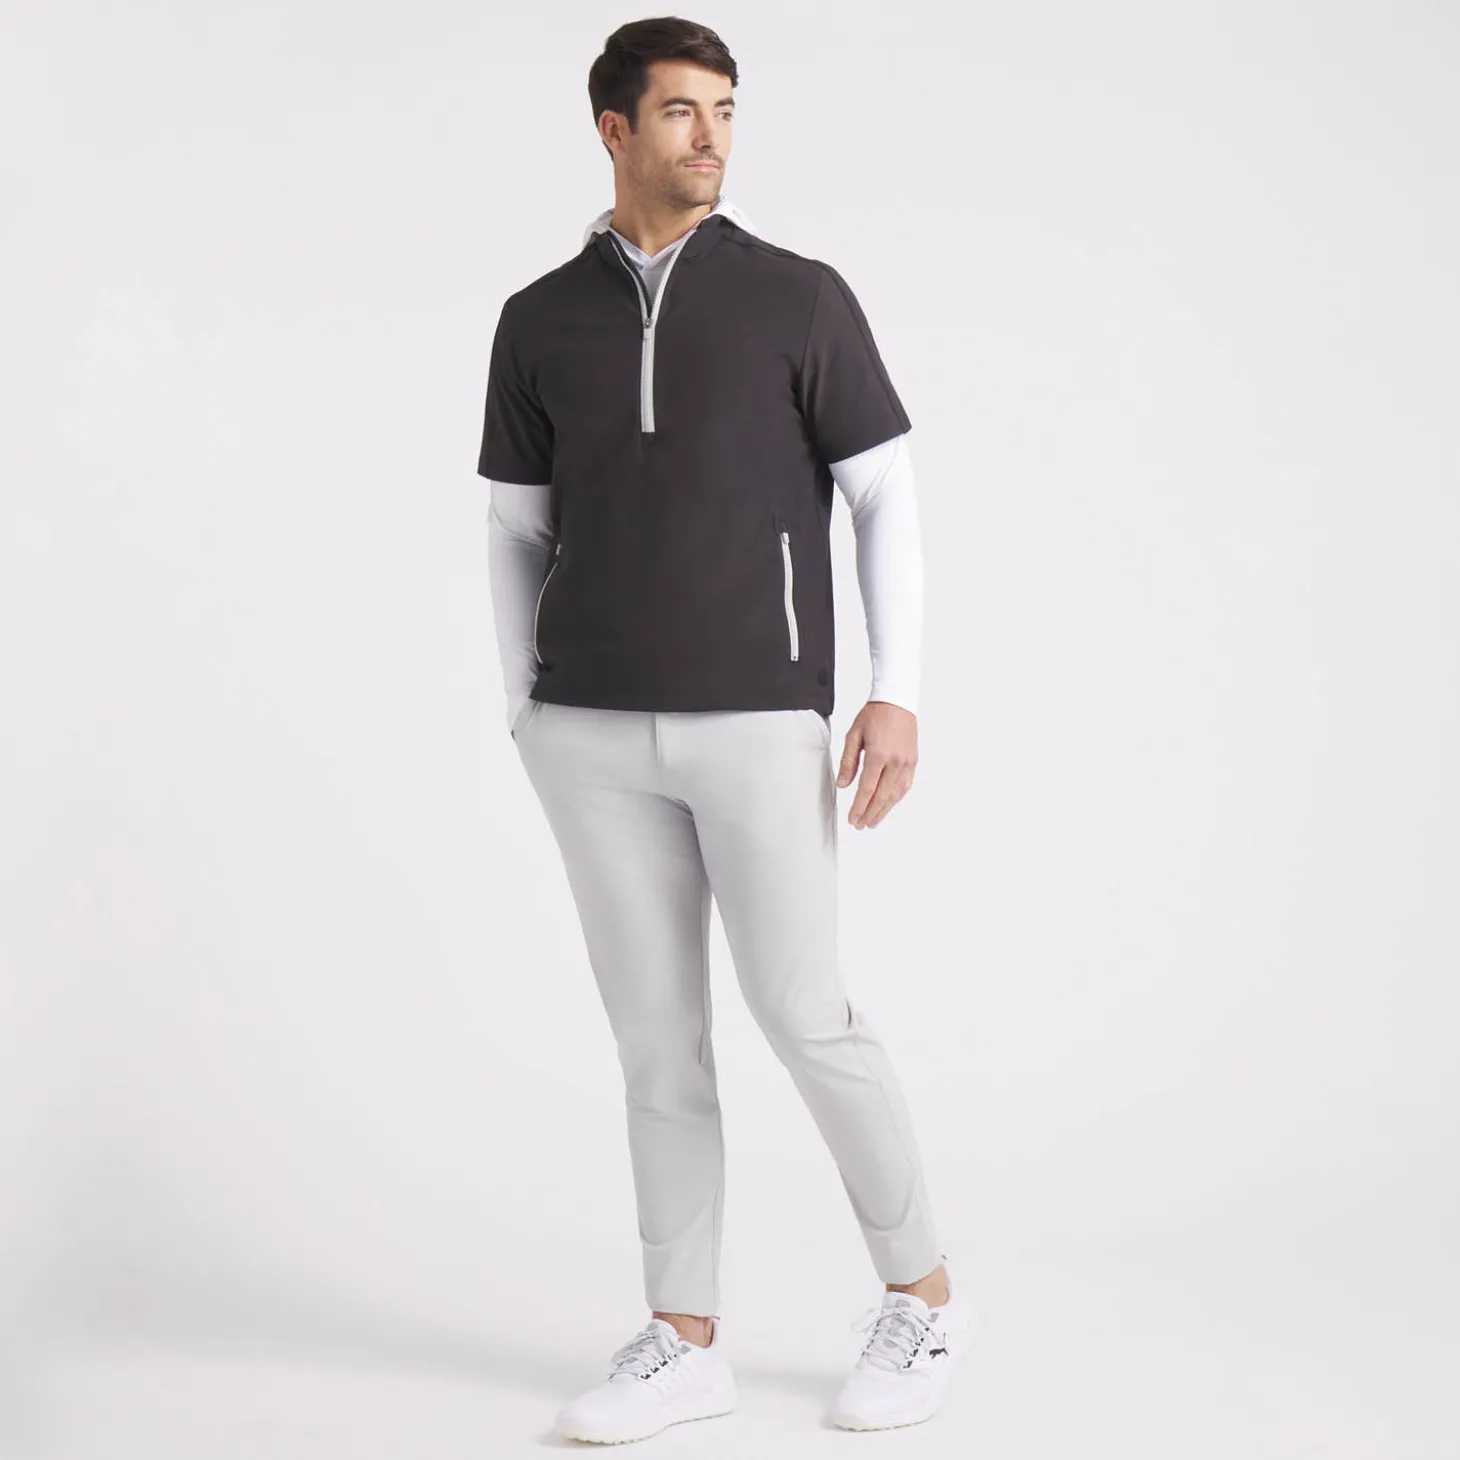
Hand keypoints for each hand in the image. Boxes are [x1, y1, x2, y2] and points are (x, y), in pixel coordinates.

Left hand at [836, 700, 917, 828]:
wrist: (897, 700)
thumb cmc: (874, 714)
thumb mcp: (854, 735)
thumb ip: (848, 762)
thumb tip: (843, 785)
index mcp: (879, 754)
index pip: (867, 789)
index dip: (859, 807)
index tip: (852, 819)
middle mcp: (896, 761)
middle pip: (882, 796)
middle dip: (870, 814)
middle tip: (860, 826)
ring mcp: (907, 762)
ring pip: (896, 794)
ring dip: (884, 810)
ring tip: (873, 822)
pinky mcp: (913, 761)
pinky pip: (905, 785)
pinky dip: (896, 798)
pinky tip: (888, 805)